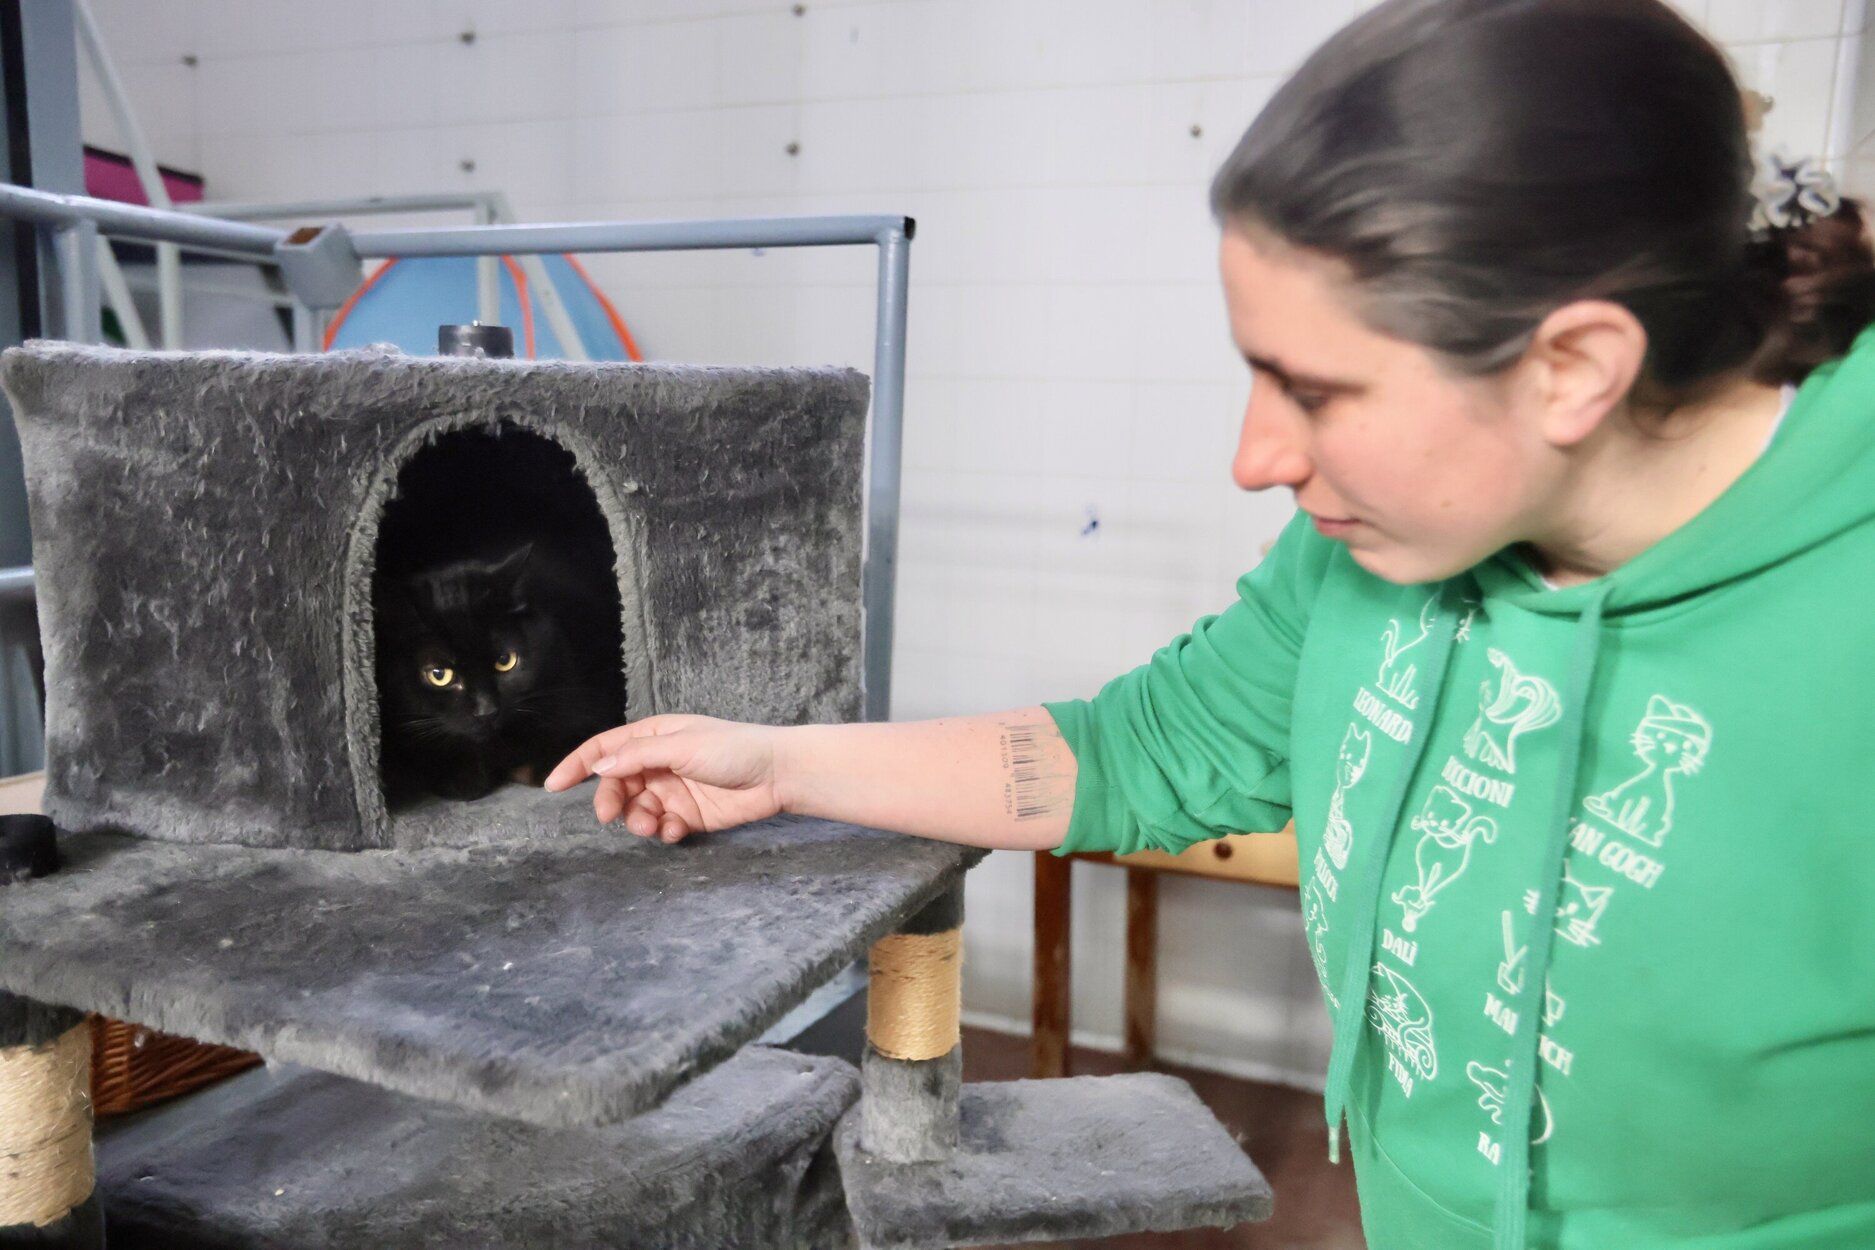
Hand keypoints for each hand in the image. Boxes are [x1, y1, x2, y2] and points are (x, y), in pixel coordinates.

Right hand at [543, 715, 783, 842]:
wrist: (777, 775)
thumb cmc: (733, 749)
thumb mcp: (681, 746)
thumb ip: (637, 756)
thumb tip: (598, 766)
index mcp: (654, 737)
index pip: (605, 749)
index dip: (577, 765)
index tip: (552, 786)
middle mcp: (658, 763)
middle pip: (616, 784)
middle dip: (610, 801)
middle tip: (611, 815)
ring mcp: (672, 791)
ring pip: (636, 810)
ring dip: (636, 820)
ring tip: (651, 826)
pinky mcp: (688, 816)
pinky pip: (661, 827)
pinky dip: (662, 832)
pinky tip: (675, 831)